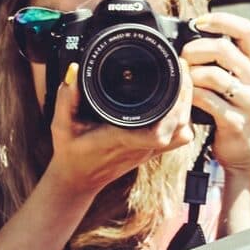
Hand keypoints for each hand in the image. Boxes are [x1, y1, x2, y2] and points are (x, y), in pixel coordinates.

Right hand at [47, 61, 194, 196]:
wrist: (79, 179)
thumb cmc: (71, 152)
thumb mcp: (61, 125)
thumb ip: (66, 99)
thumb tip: (74, 71)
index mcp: (120, 139)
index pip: (157, 132)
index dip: (173, 108)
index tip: (175, 80)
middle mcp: (140, 146)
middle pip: (178, 127)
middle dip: (186, 97)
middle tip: (181, 70)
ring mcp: (149, 150)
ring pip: (182, 133)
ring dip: (187, 108)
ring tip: (182, 82)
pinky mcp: (152, 150)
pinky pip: (178, 137)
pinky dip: (184, 120)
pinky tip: (178, 103)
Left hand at [181, 12, 249, 178]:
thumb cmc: (240, 116)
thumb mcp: (243, 86)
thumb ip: (228, 64)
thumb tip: (195, 40)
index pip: (247, 30)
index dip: (222, 20)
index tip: (199, 22)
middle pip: (224, 49)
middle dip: (196, 49)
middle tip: (183, 57)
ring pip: (214, 75)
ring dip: (191, 74)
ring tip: (184, 80)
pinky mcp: (237, 123)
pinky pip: (208, 101)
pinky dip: (191, 97)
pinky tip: (187, 99)